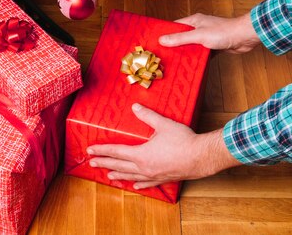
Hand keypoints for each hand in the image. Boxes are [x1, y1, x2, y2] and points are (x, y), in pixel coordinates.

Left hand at [87, 104, 239, 188]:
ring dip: (117, 174)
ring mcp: (153, 175)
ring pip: (130, 176)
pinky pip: (146, 183)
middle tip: (91, 162)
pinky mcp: (163, 179)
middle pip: (119, 165)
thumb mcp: (163, 124)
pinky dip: (138, 183)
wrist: (201, 157)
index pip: (116, 152)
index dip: (102, 150)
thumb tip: (135, 106)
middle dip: (104, 163)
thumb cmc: (183, 140)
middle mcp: (144, 168)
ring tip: (107, 175)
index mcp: (141, 154)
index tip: (90, 150)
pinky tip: (134, 185)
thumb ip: (147, 115)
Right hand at [159, 12, 260, 53]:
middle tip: (165, 56)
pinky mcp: (214, 47)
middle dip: (175, 46)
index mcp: (194, 21)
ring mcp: (207, 38)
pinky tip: (192, 66)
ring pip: (192, 46)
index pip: (176, 26)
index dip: (166, 34)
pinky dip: (198, 59)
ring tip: (175, 63)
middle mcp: (199, 28)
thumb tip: (163, 39)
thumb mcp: (198, 36)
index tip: (157, 42)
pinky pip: (202, 53)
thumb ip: (181, 38)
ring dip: (186, 54)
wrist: (244, 37)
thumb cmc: (224, 31)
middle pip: (183, 37)